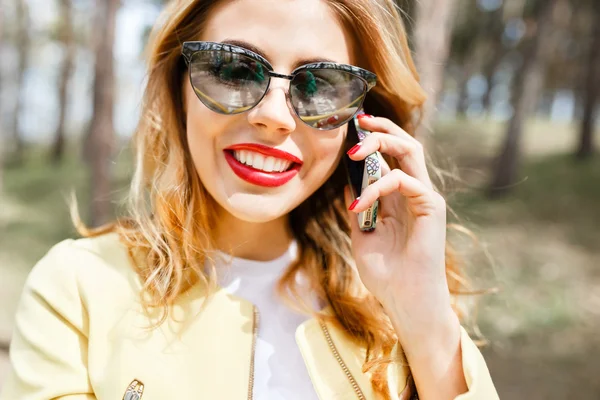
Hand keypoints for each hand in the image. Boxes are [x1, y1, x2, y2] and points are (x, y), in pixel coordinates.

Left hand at [344, 115, 453, 334]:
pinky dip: (378, 187)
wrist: (405, 301)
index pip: (390, 156)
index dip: (372, 139)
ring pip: (411, 151)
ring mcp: (425, 198)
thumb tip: (346, 182)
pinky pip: (404, 181)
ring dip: (381, 143)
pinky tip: (358, 205)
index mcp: (399, 197)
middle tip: (358, 121)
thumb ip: (358, 207)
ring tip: (354, 151)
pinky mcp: (431, 207)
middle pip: (404, 144)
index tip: (350, 128)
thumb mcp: (361, 235)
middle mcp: (414, 192)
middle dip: (381, 128)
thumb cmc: (386, 274)